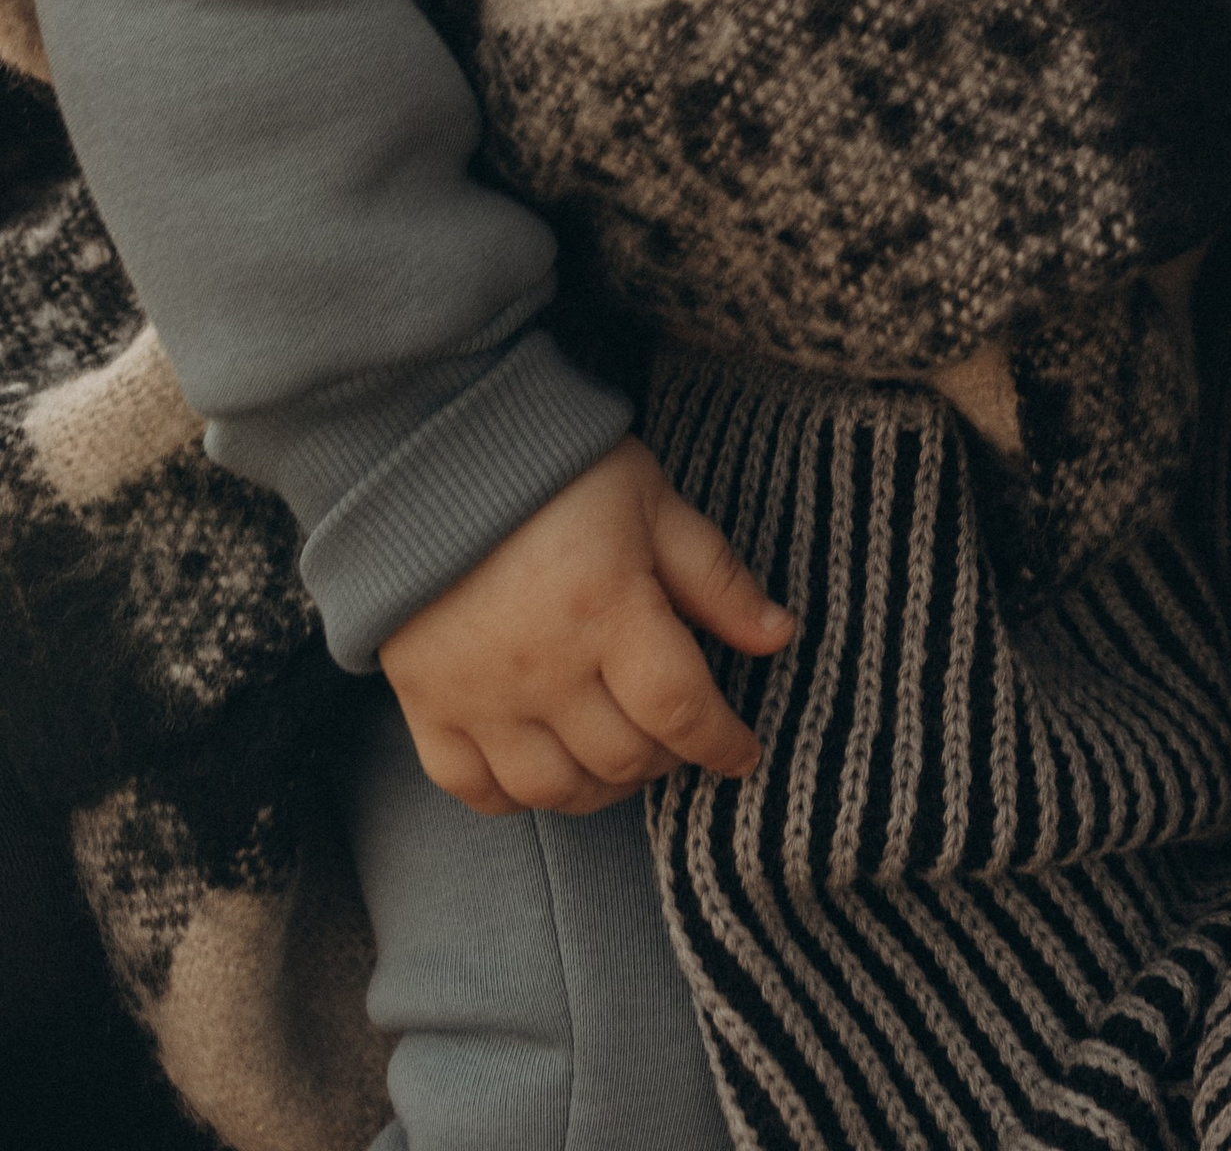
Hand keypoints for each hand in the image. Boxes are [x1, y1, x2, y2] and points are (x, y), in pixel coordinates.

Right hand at [378, 437, 792, 819]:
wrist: (431, 458)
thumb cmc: (557, 475)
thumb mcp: (652, 503)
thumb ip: (715, 577)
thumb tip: (778, 635)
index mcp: (608, 611)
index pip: (680, 710)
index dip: (722, 742)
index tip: (742, 752)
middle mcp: (544, 669)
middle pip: (623, 757)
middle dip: (667, 757)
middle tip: (677, 733)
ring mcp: (480, 696)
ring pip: (555, 789)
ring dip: (601, 786)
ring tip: (621, 754)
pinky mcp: (429, 706)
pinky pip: (475, 790)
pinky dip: (517, 796)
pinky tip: (545, 768)